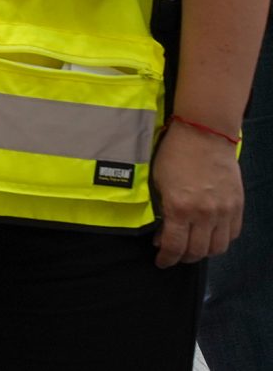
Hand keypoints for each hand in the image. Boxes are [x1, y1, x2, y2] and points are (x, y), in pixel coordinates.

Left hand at [150, 122, 243, 267]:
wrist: (204, 135)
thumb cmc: (174, 154)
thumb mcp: (158, 182)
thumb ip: (162, 210)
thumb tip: (163, 234)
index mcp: (180, 208)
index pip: (174, 246)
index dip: (166, 259)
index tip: (161, 261)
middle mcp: (204, 214)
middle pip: (197, 251)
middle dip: (183, 257)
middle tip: (175, 254)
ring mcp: (224, 211)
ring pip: (218, 248)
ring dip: (204, 252)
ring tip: (193, 247)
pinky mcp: (237, 206)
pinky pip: (232, 234)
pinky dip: (221, 240)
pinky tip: (210, 236)